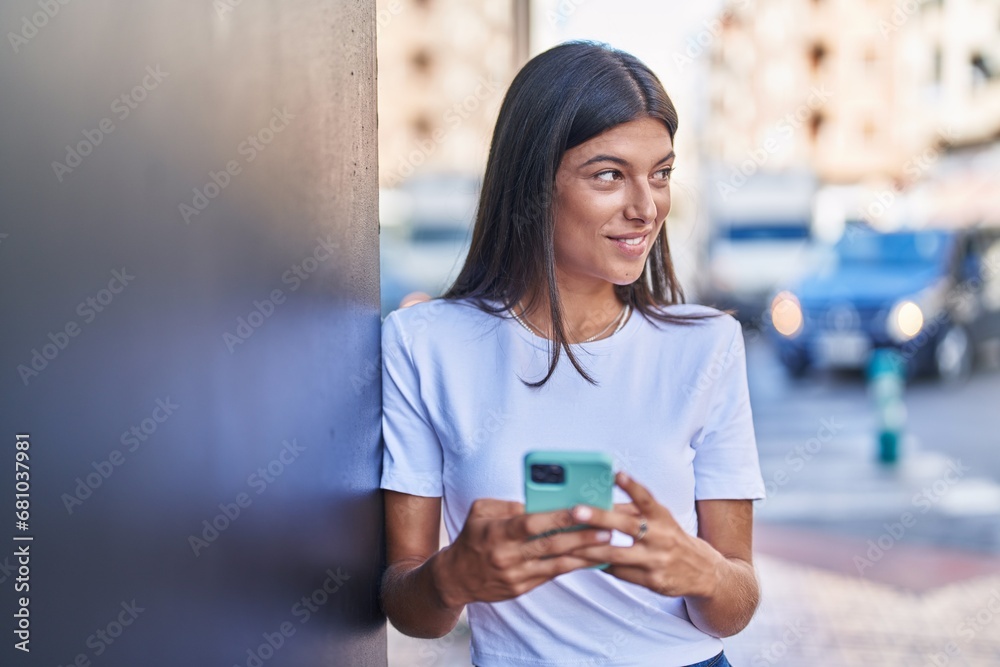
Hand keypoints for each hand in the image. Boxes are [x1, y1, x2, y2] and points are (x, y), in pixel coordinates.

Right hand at [433, 498, 612, 608]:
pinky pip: (552, 575)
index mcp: (498, 532)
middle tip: (607, 527)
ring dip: (584, 554)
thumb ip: (508, 504)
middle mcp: (508, 556)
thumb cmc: (471, 537)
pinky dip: (572, 566)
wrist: (455, 578)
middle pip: (550, 545)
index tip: (581, 509)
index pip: (532, 524)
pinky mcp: (521, 589)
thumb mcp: (480, 511)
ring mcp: (516, 575)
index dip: (558, 517)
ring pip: (556, 564)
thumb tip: (538, 503)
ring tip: (607, 543)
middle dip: (581, 537)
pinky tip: (590, 558)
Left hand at [566, 471, 724, 598]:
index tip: (617, 474)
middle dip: (600, 518)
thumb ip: (634, 511)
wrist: (703, 572)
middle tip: (576, 511)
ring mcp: (656, 560)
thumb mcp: (660, 520)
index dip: (632, 486)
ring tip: (567, 542)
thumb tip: (598, 502)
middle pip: (627, 526)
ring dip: (590, 548)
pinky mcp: (652, 581)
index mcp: (662, 516)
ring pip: (616, 554)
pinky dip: (600, 566)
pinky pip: (619, 573)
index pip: (647, 498)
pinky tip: (582, 561)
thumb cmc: (671, 538)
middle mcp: (661, 536)